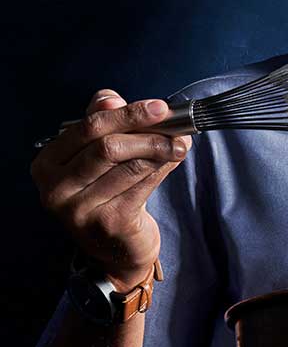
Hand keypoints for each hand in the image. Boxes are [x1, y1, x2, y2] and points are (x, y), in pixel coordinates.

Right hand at [31, 90, 189, 291]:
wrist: (115, 248)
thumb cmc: (107, 192)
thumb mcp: (98, 157)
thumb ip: (103, 125)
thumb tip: (112, 98)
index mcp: (48, 163)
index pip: (88, 127)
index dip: (127, 114)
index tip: (159, 107)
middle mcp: (56, 187)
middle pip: (108, 146)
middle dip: (148, 132)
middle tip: (177, 127)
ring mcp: (79, 208)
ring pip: (130, 165)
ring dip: (162, 150)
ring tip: (181, 144)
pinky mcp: (107, 222)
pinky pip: (143, 185)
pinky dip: (164, 168)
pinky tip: (175, 160)